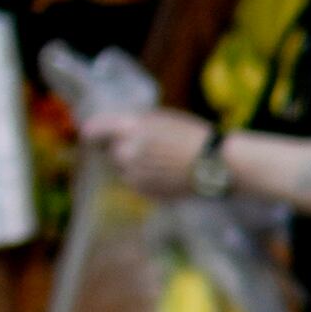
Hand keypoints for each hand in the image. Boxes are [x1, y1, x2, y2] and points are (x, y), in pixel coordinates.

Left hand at [93, 107, 214, 201]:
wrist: (218, 165)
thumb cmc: (194, 136)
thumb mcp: (161, 118)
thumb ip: (134, 125)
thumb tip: (114, 131)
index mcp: (128, 128)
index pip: (92, 132)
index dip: (95, 135)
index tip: (98, 137)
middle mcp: (125, 152)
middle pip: (111, 153)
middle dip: (124, 151)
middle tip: (149, 151)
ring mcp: (134, 175)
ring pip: (124, 170)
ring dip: (136, 167)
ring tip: (163, 164)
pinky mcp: (145, 193)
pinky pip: (138, 185)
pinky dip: (148, 181)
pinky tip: (169, 176)